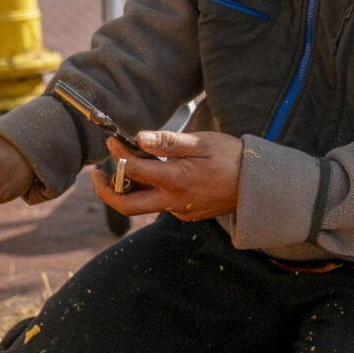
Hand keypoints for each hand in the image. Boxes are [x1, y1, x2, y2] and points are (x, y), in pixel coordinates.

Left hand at [92, 129, 242, 222]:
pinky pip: (159, 204)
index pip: (132, 170)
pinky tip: (153, 174)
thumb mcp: (200, 142)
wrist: (258, 185)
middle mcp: (173, 201)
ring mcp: (179, 211)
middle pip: (126, 206)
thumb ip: (168, 142)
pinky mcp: (186, 214)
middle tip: (96, 174)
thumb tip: (138, 138)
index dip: (118, 155)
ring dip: (129, 189)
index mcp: (175, 180)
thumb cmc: (231, 158)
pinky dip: (148, 191)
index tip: (112, 141)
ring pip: (143, 205)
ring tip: (126, 167)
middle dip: (106, 190)